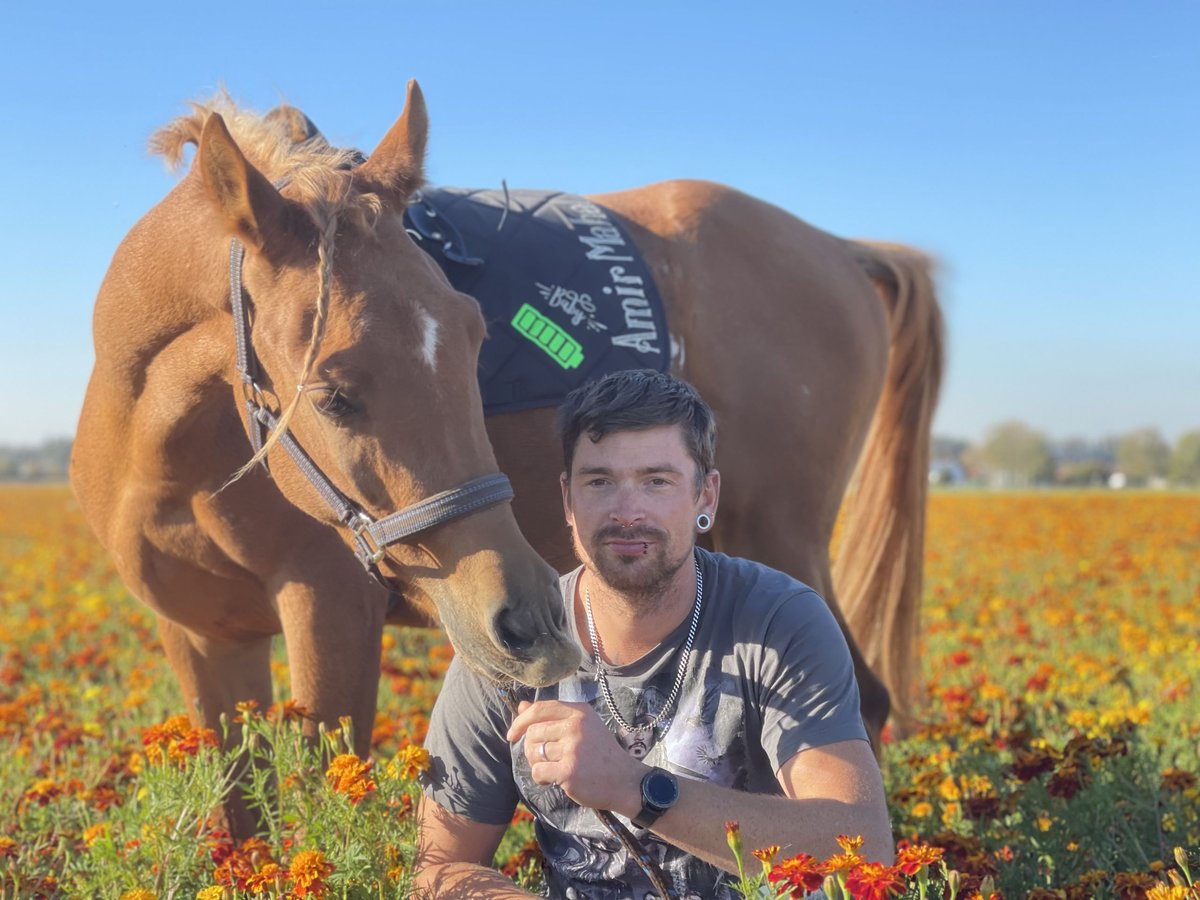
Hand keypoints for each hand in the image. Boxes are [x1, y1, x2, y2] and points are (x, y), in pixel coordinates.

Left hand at [507, 700, 642, 814]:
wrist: (624, 781)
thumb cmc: (601, 754)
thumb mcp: (582, 727)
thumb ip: (552, 717)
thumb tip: (521, 706)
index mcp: (579, 712)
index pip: (540, 708)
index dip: (521, 720)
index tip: (513, 734)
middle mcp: (576, 726)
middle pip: (533, 732)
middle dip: (532, 748)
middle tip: (546, 758)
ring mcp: (573, 748)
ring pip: (533, 752)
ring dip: (538, 764)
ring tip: (554, 768)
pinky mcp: (569, 771)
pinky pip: (538, 771)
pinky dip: (541, 778)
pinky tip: (555, 780)